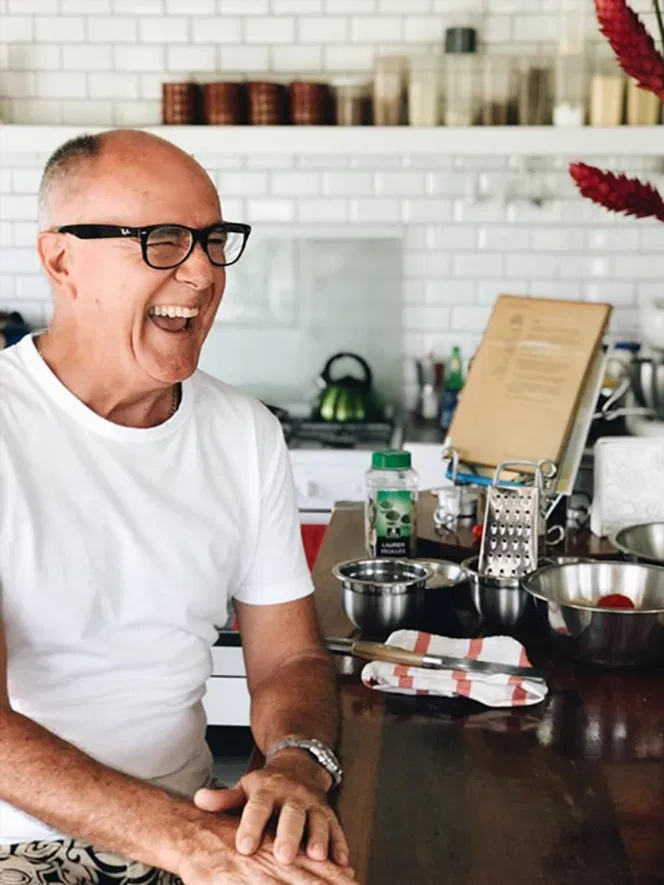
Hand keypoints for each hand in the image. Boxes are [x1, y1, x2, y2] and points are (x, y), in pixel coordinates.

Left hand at [194, 751, 349, 868]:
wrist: (299, 765)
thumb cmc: (267, 785)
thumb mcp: (244, 788)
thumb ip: (224, 799)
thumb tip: (199, 799)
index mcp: (267, 790)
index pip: (257, 807)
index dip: (251, 826)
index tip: (244, 846)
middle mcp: (292, 796)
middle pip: (291, 815)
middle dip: (288, 835)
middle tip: (283, 855)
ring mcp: (313, 804)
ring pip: (317, 821)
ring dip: (318, 838)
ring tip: (315, 856)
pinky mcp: (329, 814)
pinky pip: (337, 828)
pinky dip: (340, 844)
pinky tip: (341, 861)